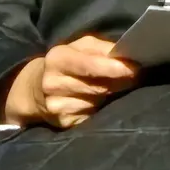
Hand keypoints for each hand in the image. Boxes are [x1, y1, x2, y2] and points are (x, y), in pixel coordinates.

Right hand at [0, 35, 138, 129]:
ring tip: (115, 87)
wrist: (34, 88)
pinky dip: (101, 108)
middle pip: (98, 86)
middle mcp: (53, 83)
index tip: (135, 69)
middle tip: (134, 76)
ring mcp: (56, 105)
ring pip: (97, 101)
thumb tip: (129, 57)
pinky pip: (92, 115)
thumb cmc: (67, 63)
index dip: (115, 68)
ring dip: (112, 95)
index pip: (91, 65)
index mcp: (57, 58)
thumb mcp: (81, 47)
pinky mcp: (63, 122)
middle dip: (120, 81)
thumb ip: (104, 49)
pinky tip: (100, 102)